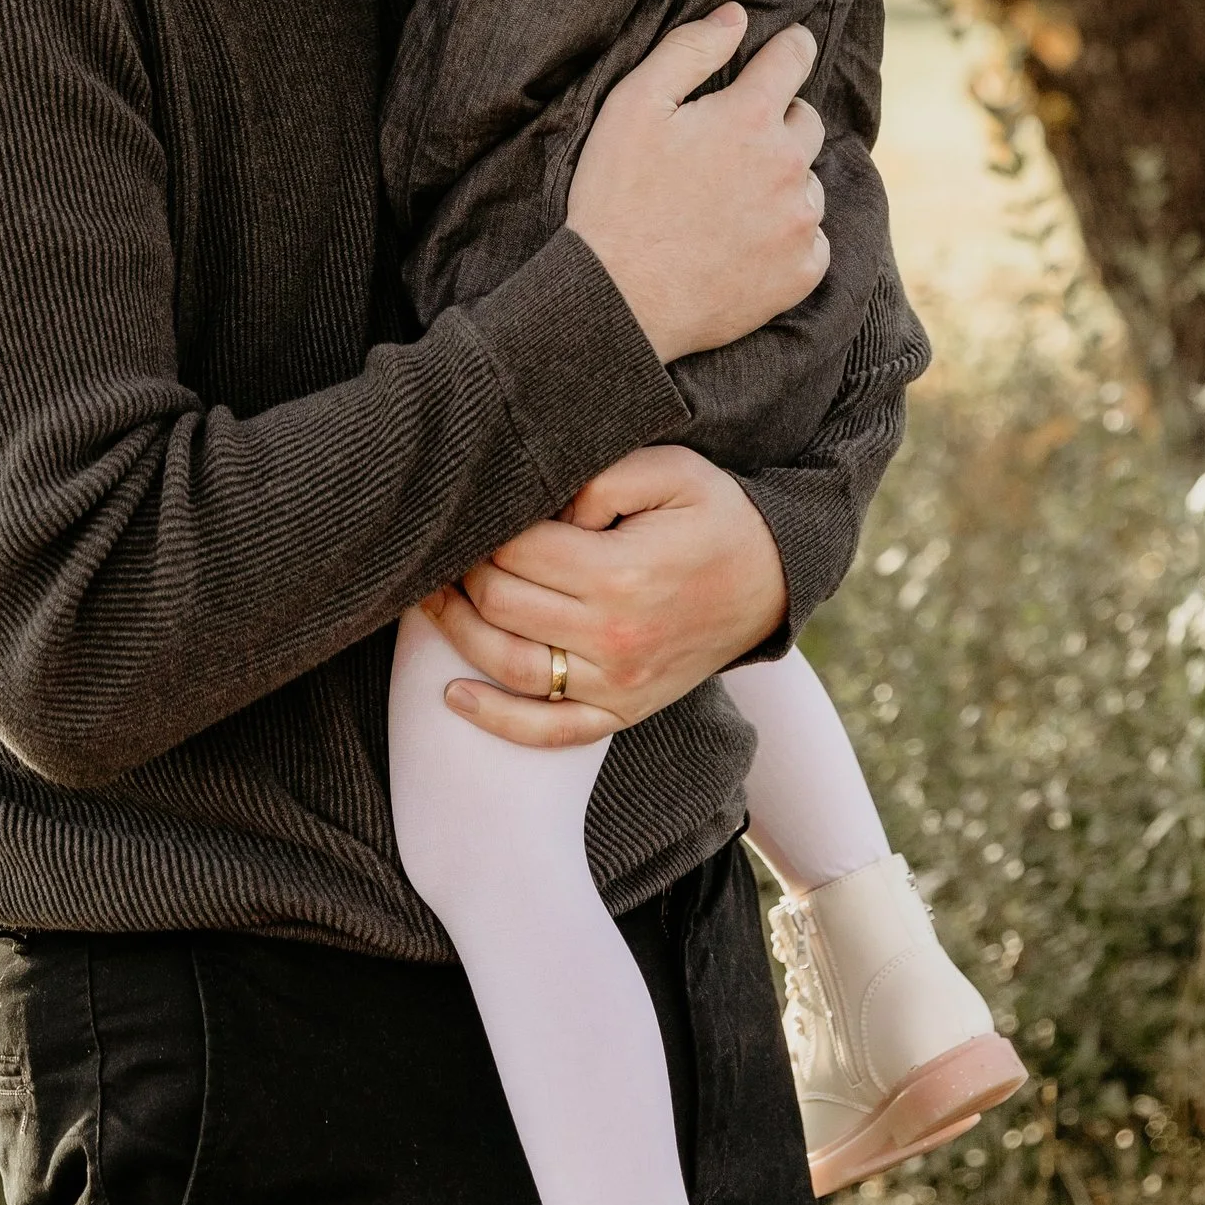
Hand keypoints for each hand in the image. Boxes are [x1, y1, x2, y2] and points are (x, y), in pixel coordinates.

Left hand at [425, 446, 789, 749]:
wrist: (775, 583)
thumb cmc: (717, 517)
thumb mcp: (672, 471)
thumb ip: (601, 478)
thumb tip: (544, 506)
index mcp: (621, 573)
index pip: (516, 551)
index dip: (482, 528)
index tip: (469, 509)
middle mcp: (614, 637)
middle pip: (502, 605)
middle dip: (460, 573)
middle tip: (444, 546)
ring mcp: (617, 684)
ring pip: (510, 668)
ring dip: (457, 635)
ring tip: (430, 600)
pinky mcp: (622, 712)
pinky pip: (549, 732)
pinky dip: (496, 721)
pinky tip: (453, 697)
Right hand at [566, 4, 827, 361]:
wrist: (619, 299)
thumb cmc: (618, 197)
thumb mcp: (634, 106)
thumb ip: (689, 50)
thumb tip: (737, 16)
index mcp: (751, 117)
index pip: (795, 58)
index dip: (791, 47)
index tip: (788, 48)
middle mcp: (789, 166)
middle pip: (806, 122)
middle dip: (777, 122)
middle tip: (730, 145)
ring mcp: (800, 222)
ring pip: (807, 183)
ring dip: (781, 183)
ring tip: (726, 204)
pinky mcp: (802, 272)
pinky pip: (811, 239)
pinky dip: (787, 237)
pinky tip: (741, 243)